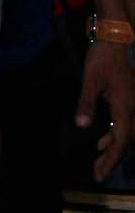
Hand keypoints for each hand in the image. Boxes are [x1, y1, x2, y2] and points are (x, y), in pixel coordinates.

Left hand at [77, 40, 133, 181]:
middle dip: (112, 158)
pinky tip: (102, 141)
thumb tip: (82, 125)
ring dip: (113, 147)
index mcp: (126, 106)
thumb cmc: (102, 58)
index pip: (121, 140)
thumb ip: (86, 103)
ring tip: (98, 160)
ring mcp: (134, 104)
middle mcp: (134, 108)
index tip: (100, 173)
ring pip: (127, 133)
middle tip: (97, 173)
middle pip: (126, 140)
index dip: (111, 159)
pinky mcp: (130, 99)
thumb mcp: (90, 80)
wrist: (115, 40)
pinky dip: (115, 134)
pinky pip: (125, 123)